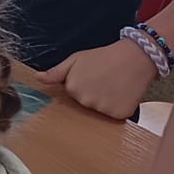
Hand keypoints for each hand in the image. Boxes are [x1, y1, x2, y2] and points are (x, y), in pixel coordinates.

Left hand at [40, 38, 155, 120]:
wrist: (136, 56)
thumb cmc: (106, 56)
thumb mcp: (76, 59)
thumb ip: (56, 72)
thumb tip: (38, 78)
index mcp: (73, 88)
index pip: (74, 95)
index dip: (84, 84)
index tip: (93, 75)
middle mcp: (86, 101)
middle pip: (86, 105)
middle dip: (94, 94)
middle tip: (105, 79)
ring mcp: (103, 109)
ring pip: (101, 112)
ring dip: (107, 102)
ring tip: (115, 85)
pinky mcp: (119, 115)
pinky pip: (116, 116)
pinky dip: (120, 108)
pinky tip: (123, 93)